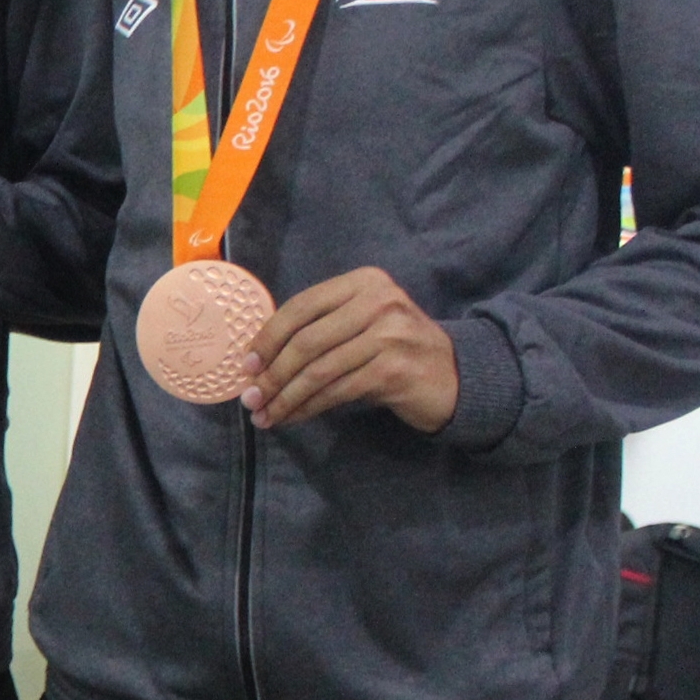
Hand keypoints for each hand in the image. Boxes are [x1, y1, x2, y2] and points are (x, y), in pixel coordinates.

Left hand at [244, 267, 459, 431]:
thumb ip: (321, 328)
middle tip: (250, 398)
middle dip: (272, 374)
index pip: (302, 306)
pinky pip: (336, 391)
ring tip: (264, 414)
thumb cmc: (395, 349)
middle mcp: (379, 302)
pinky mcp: (394, 369)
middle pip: (306, 341)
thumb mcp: (361, 324)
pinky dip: (308, 407)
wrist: (453, 375)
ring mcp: (390, 335)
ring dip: (285, 397)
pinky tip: (292, 417)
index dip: (269, 337)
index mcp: (365, 282)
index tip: (246, 364)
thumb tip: (258, 359)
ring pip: (318, 370)